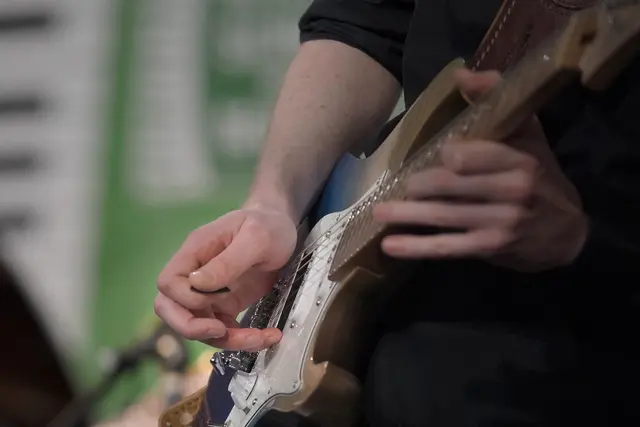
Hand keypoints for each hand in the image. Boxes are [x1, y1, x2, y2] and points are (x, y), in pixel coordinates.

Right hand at [154, 204, 297, 350]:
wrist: (282, 228)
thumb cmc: (268, 226)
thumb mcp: (256, 238)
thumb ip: (227, 261)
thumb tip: (196, 284)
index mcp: (195, 252)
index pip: (168, 282)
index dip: (185, 299)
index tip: (215, 301)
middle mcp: (196, 274)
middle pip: (170, 309)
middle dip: (193, 329)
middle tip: (223, 333)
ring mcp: (209, 292)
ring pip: (198, 326)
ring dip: (226, 340)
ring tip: (261, 338)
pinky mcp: (226, 304)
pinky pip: (223, 330)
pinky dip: (241, 339)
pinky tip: (266, 335)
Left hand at [373, 69, 587, 271]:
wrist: (567, 234)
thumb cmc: (540, 177)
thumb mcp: (528, 135)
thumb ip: (495, 100)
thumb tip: (461, 74)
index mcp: (518, 160)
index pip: (469, 155)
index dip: (446, 155)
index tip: (433, 153)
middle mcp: (509, 192)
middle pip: (449, 186)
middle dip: (418, 185)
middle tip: (398, 184)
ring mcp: (499, 224)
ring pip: (442, 216)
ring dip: (406, 214)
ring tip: (378, 212)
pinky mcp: (487, 248)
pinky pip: (446, 247)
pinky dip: (416, 247)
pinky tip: (391, 246)